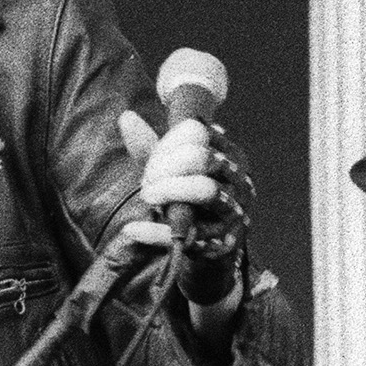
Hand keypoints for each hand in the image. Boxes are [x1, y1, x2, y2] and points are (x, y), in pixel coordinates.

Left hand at [114, 110, 250, 307]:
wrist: (208, 249)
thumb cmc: (187, 201)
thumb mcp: (170, 173)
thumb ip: (149, 147)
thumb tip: (126, 117)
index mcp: (228, 155)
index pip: (197, 132)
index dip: (167, 144)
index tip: (151, 161)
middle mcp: (239, 180)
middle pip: (202, 157)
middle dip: (166, 167)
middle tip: (146, 182)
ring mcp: (235, 211)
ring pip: (206, 190)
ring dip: (169, 191)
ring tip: (146, 197)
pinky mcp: (223, 242)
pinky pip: (189, 235)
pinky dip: (155, 232)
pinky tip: (131, 230)